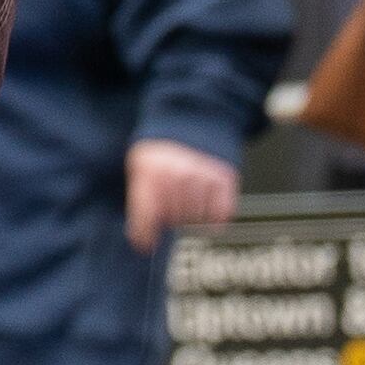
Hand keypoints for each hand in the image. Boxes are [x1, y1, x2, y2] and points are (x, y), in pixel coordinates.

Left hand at [125, 136, 242, 248]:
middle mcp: (177, 177)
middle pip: (173, 220)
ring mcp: (203, 179)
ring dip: (191, 216)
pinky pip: (221, 215)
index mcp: (150, 173)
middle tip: (170, 203)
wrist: (193, 119)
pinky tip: (206, 205)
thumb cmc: (162, 147)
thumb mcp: (139, 165)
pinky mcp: (225, 180)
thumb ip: (139, 197)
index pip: (146, 216)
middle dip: (169, 217)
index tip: (146, 245)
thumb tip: (141, 236)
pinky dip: (214, 217)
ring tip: (187, 197)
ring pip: (196, 220)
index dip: (144, 235)